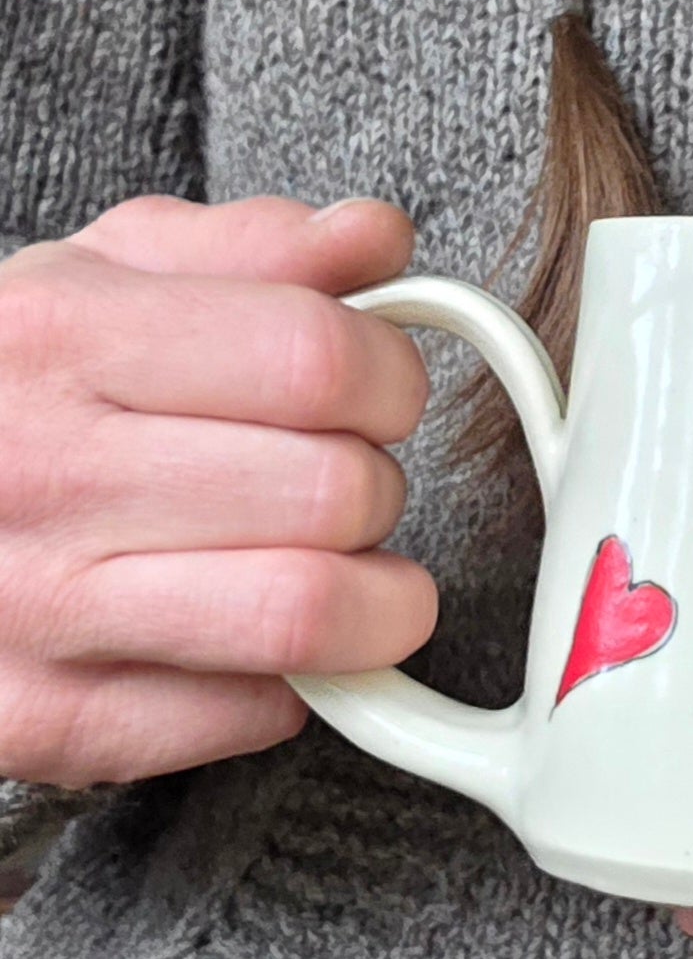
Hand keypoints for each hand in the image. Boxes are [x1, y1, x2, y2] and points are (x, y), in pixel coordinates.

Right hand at [0, 194, 433, 787]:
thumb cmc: (13, 393)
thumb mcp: (101, 281)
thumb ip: (254, 249)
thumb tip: (378, 238)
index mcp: (59, 340)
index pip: (316, 359)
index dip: (389, 378)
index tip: (379, 393)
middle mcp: (40, 475)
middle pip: (335, 492)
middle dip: (376, 487)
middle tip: (341, 484)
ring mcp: (39, 611)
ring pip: (309, 618)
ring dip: (370, 600)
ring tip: (338, 568)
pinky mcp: (51, 720)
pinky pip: (259, 712)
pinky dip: (290, 681)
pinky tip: (244, 635)